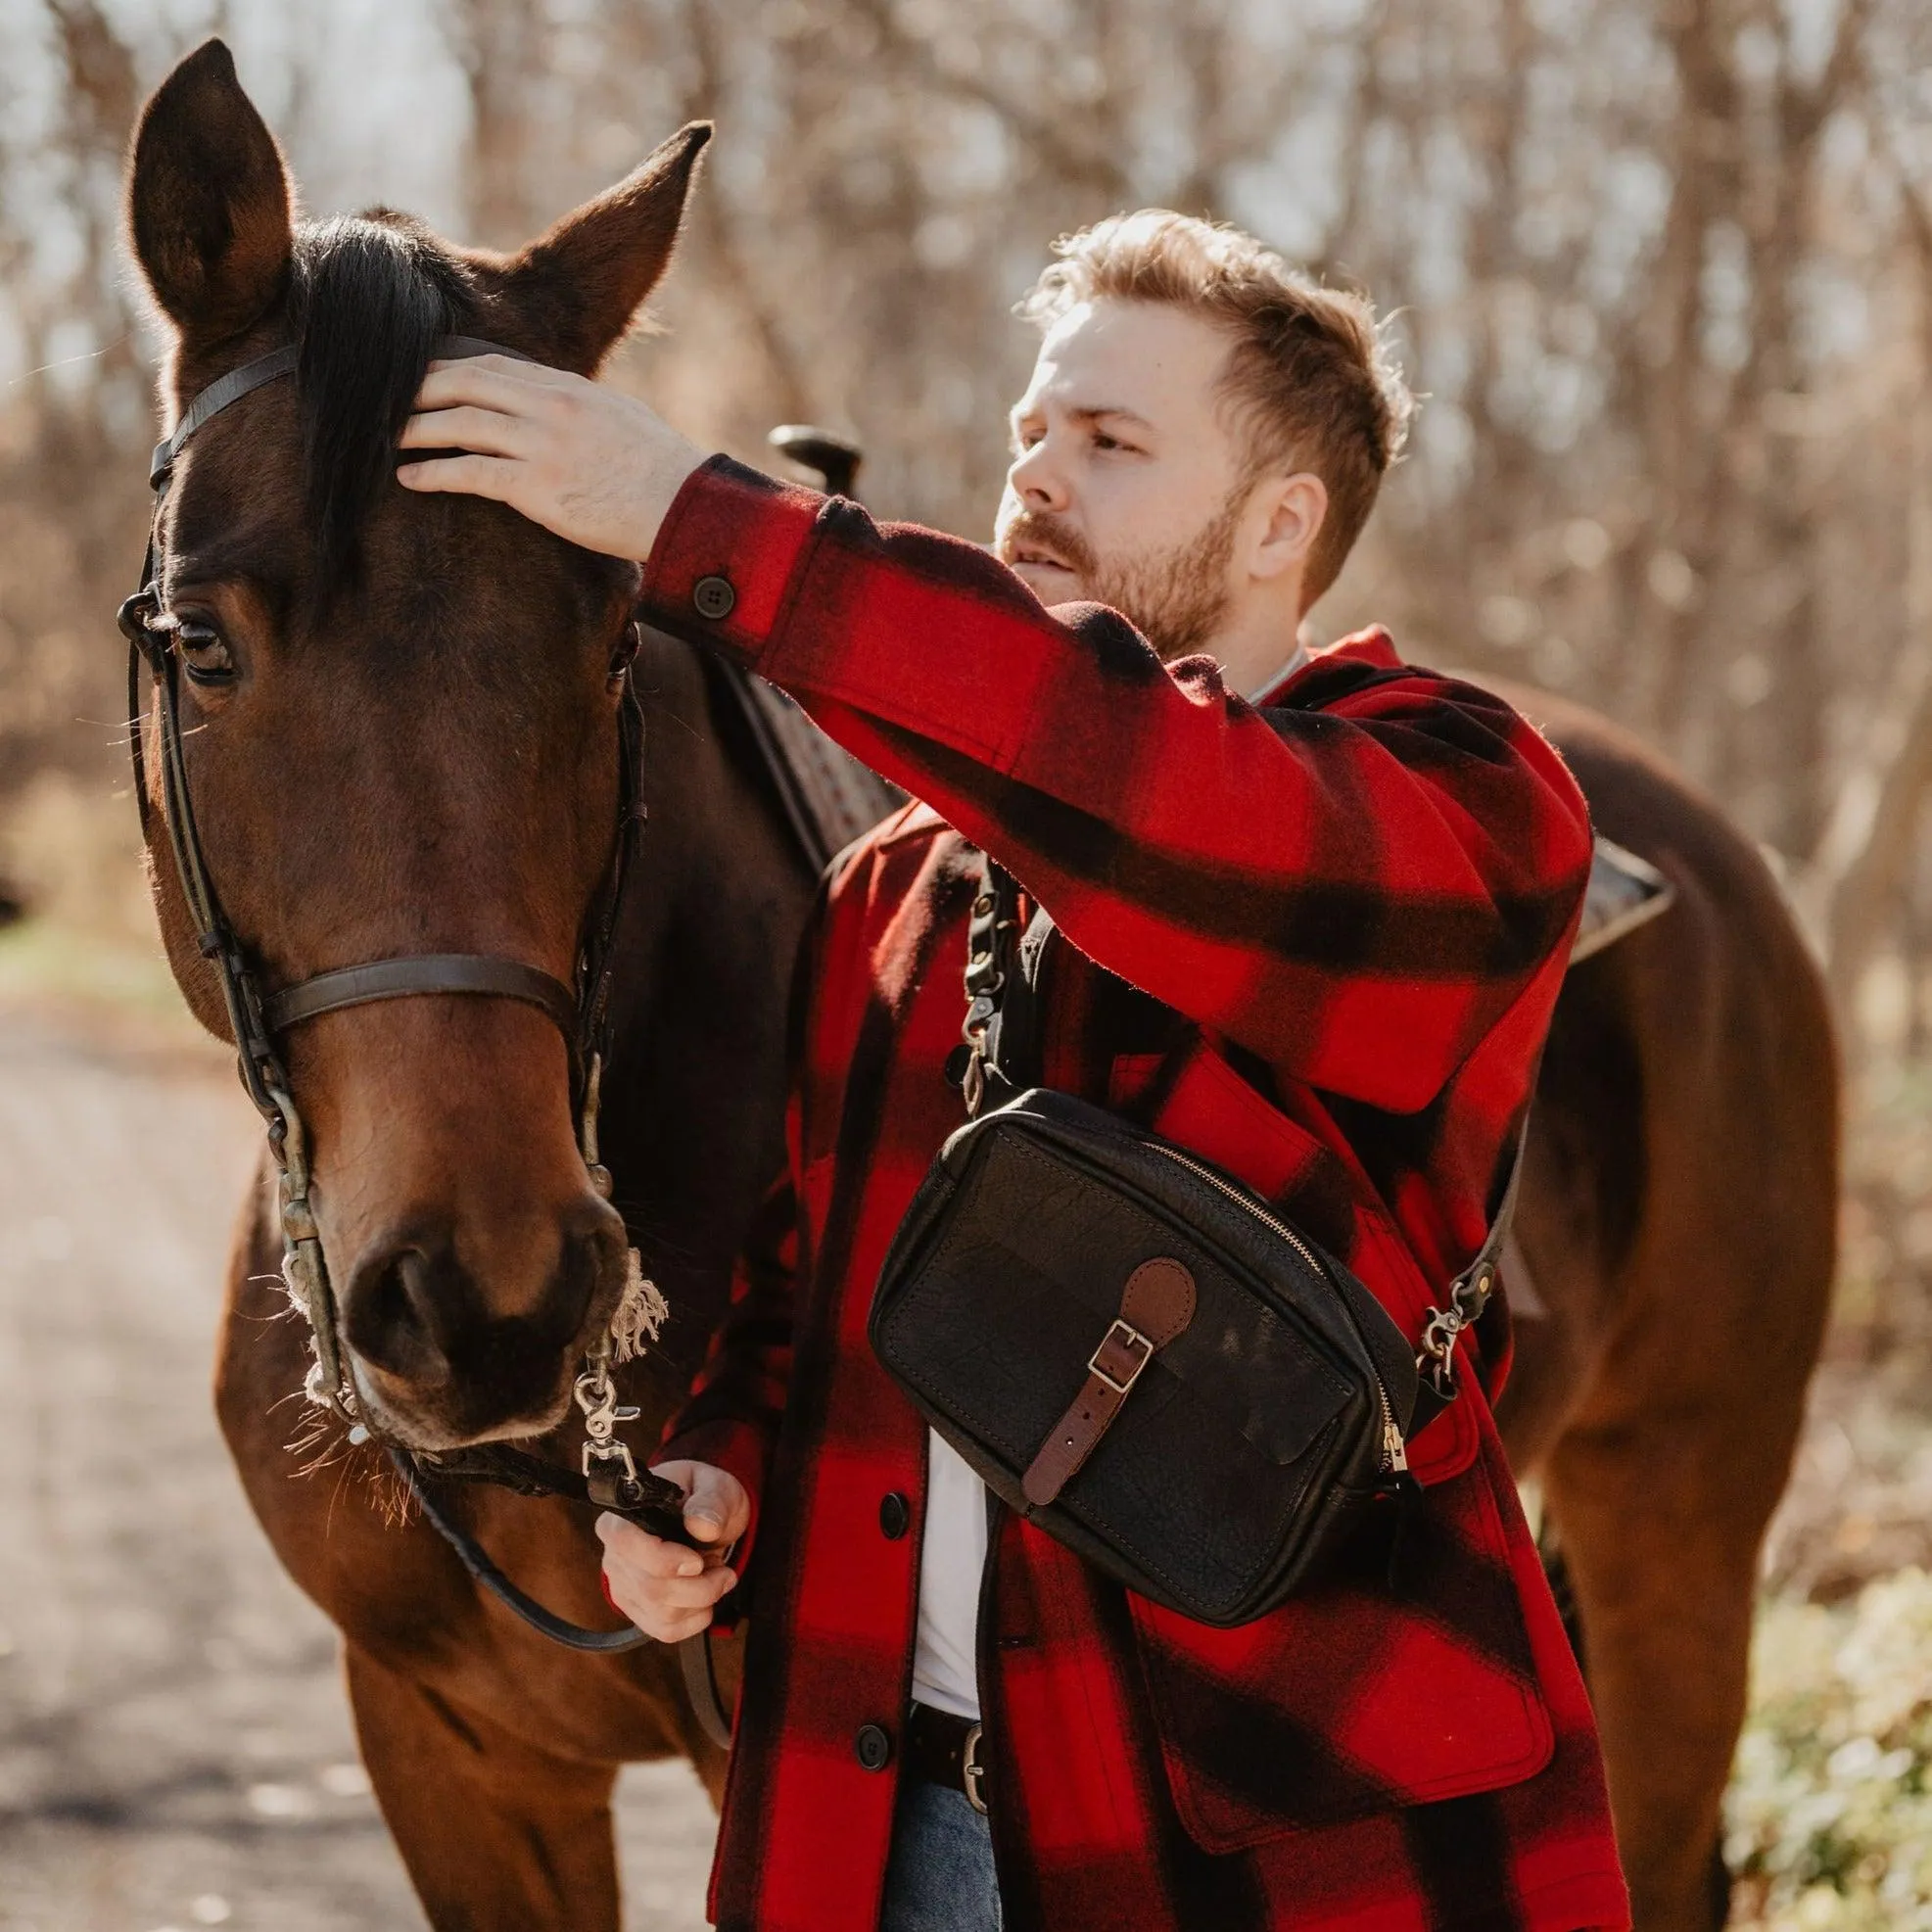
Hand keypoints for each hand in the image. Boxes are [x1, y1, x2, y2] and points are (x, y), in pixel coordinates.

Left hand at [397, 355, 707, 561]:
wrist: (687, 506)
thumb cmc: (663, 474)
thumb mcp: (621, 421)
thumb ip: (581, 410)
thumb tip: (557, 413)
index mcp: (569, 387)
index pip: (493, 365)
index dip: (450, 367)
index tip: (423, 375)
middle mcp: (550, 406)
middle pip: (465, 383)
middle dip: (420, 389)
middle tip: (387, 399)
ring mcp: (542, 444)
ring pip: (460, 423)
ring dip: (416, 429)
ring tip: (386, 437)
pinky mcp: (538, 487)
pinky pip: (471, 473)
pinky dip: (434, 473)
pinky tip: (410, 478)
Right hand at [595, 1458, 749, 1641]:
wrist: (704, 1518)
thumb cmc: (702, 1496)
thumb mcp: (713, 1486)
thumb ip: (710, 1502)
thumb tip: (702, 1525)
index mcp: (622, 1517)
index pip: (624, 1543)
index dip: (662, 1559)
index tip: (697, 1562)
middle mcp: (614, 1556)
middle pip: (650, 1587)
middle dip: (700, 1586)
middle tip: (725, 1570)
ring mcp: (624, 1586)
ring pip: (662, 1614)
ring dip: (702, 1600)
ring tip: (715, 1574)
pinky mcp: (638, 1610)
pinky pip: (666, 1631)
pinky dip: (696, 1619)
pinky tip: (704, 1597)